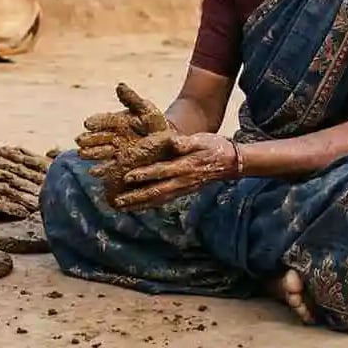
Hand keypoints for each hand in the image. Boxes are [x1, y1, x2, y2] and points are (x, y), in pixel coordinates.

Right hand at [74, 83, 169, 161]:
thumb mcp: (145, 109)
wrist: (167, 142)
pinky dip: (101, 169)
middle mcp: (112, 136)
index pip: (103, 120)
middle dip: (89, 139)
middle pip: (98, 137)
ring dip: (91, 154)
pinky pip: (109, 168)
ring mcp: (116, 152)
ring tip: (82, 154)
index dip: (96, 122)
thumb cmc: (154, 123)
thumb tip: (119, 85)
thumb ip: (132, 99)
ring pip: (101, 152)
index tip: (88, 123)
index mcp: (116, 121)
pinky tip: (94, 172)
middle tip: (79, 141)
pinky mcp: (120, 165)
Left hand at [111, 133, 238, 211]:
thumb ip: (186, 143)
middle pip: (156, 191)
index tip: (127, 177)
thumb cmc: (214, 147)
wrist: (230, 163)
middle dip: (135, 197)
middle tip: (117, 201)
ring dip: (139, 204)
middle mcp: (182, 181)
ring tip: (121, 207)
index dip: (144, 174)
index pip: (161, 171)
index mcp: (185, 166)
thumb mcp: (202, 140)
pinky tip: (138, 206)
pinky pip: (164, 200)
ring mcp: (182, 189)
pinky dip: (149, 204)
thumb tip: (173, 142)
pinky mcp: (182, 191)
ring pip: (158, 199)